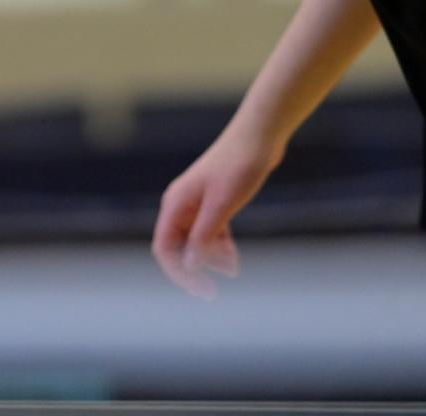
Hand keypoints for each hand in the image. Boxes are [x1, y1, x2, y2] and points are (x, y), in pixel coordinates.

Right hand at [151, 129, 282, 298]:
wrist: (260, 136)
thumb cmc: (239, 167)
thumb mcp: (221, 206)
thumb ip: (203, 236)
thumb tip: (188, 265)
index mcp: (176, 204)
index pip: (165, 249)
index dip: (179, 272)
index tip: (202, 288)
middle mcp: (182, 204)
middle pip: (178, 247)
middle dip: (196, 267)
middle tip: (216, 286)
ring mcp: (198, 202)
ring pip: (196, 240)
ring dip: (210, 258)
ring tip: (231, 268)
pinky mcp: (215, 200)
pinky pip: (209, 231)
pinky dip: (219, 246)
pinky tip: (232, 258)